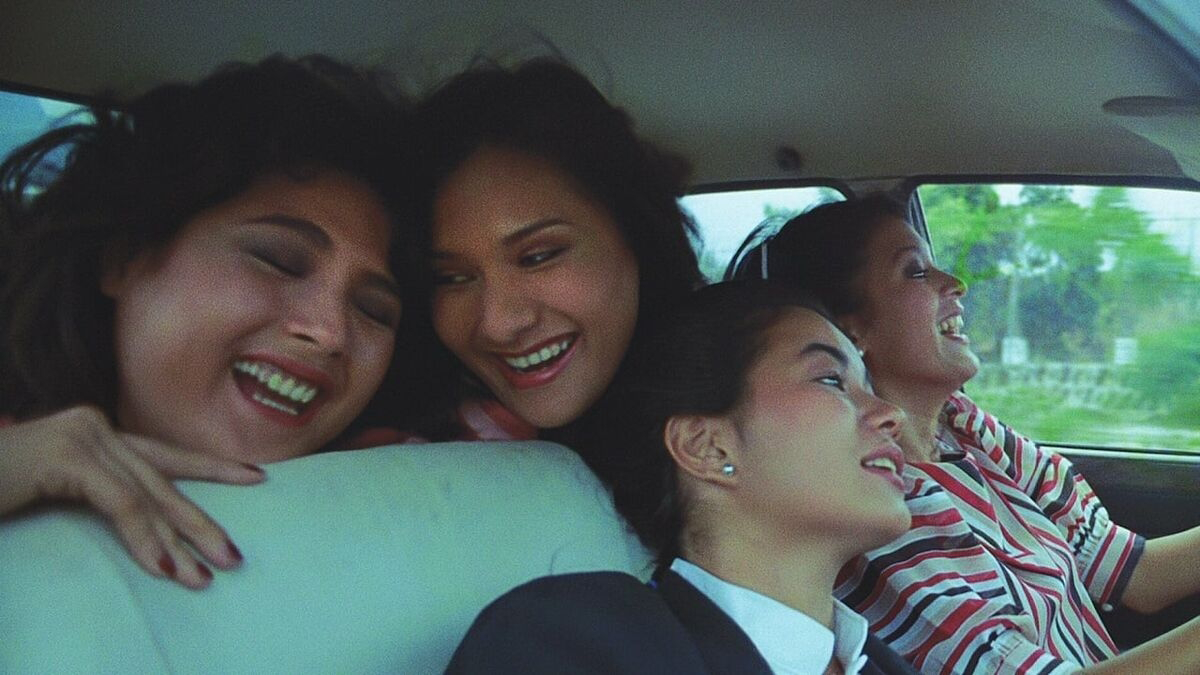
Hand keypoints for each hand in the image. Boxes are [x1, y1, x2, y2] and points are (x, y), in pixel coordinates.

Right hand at [0, 406, 264, 588]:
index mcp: (96, 430)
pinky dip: (143, 538)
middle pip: (163, 479)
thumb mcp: (61, 493)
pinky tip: (163, 568)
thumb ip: (101, 495)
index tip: (257, 477)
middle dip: (201, 521)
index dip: (212, 466)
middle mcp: (95, 424)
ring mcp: (81, 435)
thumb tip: (150, 528)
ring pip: (147, 495)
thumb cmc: (1, 491)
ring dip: (177, 542)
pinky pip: (119, 504)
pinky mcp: (66, 456)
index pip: (165, 453)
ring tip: (205, 575)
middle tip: (234, 555)